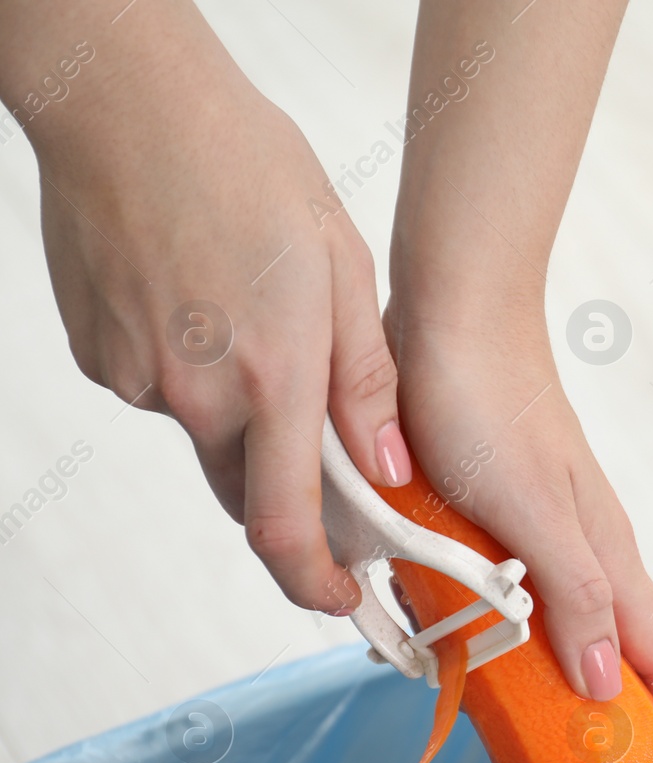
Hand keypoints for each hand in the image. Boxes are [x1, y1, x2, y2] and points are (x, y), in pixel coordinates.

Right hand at [25, 10, 409, 612]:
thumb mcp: (343, 271)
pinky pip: (164, 396)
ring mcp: (137, 380)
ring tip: (259, 327)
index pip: (289, 531)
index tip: (345, 602)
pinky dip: (197, 377)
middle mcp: (196, 397)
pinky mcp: (99, 358)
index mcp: (272, 381)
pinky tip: (209, 309)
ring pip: (208, 439)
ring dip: (244, 420)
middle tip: (323, 450)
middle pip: (251, 494)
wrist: (129, 106)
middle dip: (293, 495)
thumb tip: (390, 471)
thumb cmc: (249, 172)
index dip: (318, 586)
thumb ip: (368, 384)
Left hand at [383, 307, 652, 762]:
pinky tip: (475, 659)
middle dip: (625, 726)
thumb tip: (612, 689)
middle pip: (625, 656)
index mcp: (607, 558)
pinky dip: (515, 647)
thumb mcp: (533, 513)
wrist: (452, 316)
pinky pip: (524, 602)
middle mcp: (588, 553)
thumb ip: (575, 596)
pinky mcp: (505, 521)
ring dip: (568, 691)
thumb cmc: (488, 407)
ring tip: (538, 744)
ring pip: (574, 631)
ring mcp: (549, 537)